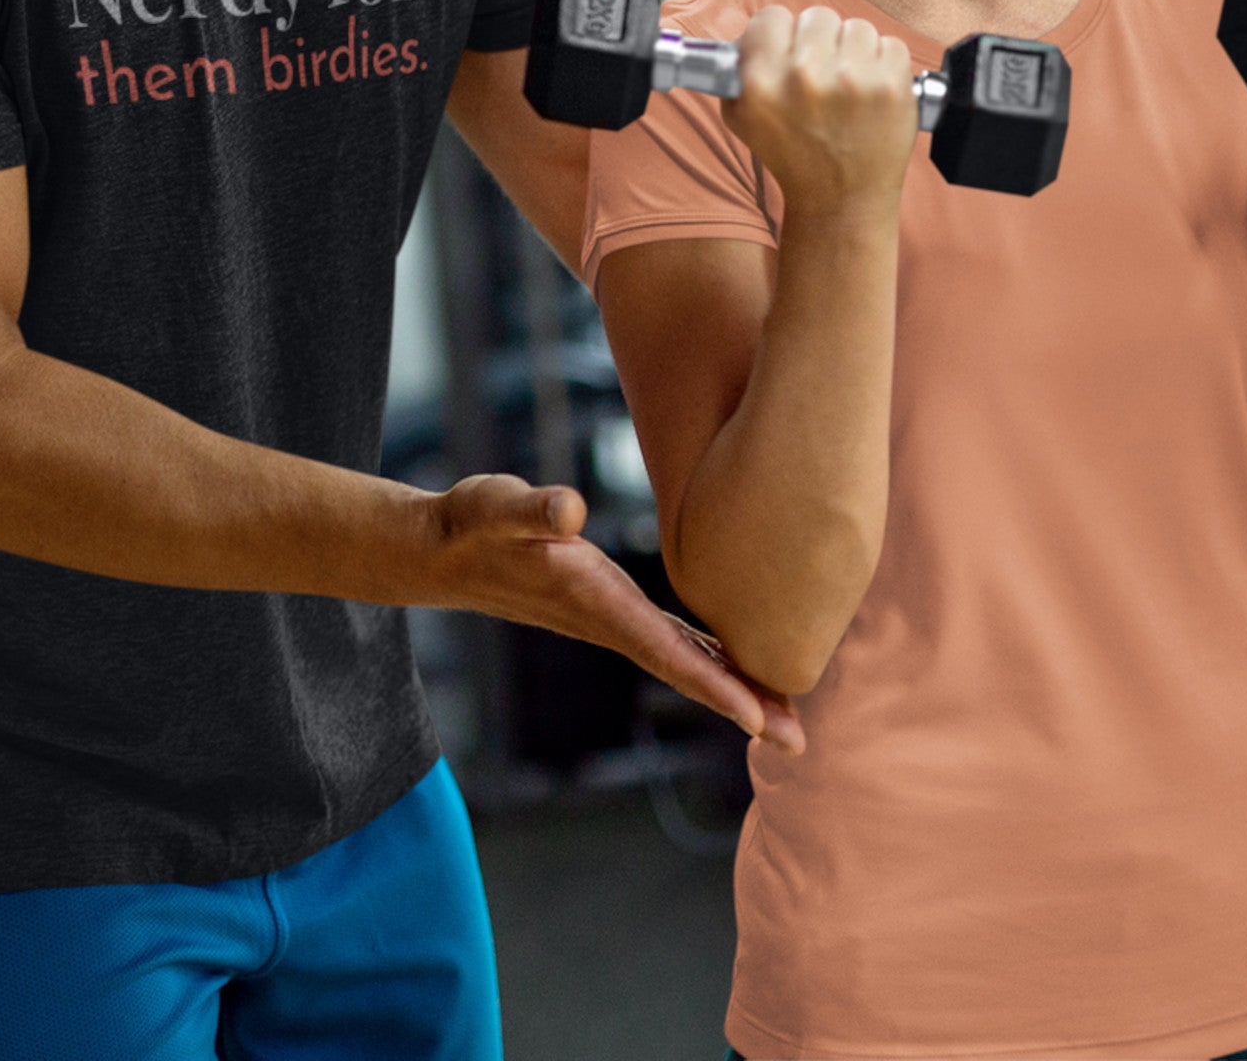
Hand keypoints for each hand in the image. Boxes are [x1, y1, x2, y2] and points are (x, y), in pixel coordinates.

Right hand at [423, 473, 804, 752]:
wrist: (445, 550)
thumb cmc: (474, 522)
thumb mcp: (498, 504)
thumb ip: (532, 508)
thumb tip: (569, 508)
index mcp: (593, 602)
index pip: (664, 652)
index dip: (713, 686)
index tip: (759, 721)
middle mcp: (607, 621)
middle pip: (686, 672)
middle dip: (741, 707)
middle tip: (801, 742)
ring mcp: (609, 620)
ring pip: (683, 663)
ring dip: (732, 692)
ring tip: (786, 720)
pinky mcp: (609, 607)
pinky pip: (670, 643)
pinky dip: (707, 662)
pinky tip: (734, 666)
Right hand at [721, 5, 916, 219]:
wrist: (842, 200)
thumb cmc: (793, 157)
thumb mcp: (741, 118)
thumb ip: (738, 71)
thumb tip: (751, 35)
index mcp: (762, 82)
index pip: (771, 17)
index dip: (780, 34)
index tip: (788, 50)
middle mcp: (805, 76)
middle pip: (817, 17)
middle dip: (820, 41)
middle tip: (822, 73)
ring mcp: (854, 79)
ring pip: (856, 27)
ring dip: (854, 51)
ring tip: (849, 85)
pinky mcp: (893, 84)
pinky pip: (890, 43)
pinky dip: (884, 64)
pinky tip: (873, 91)